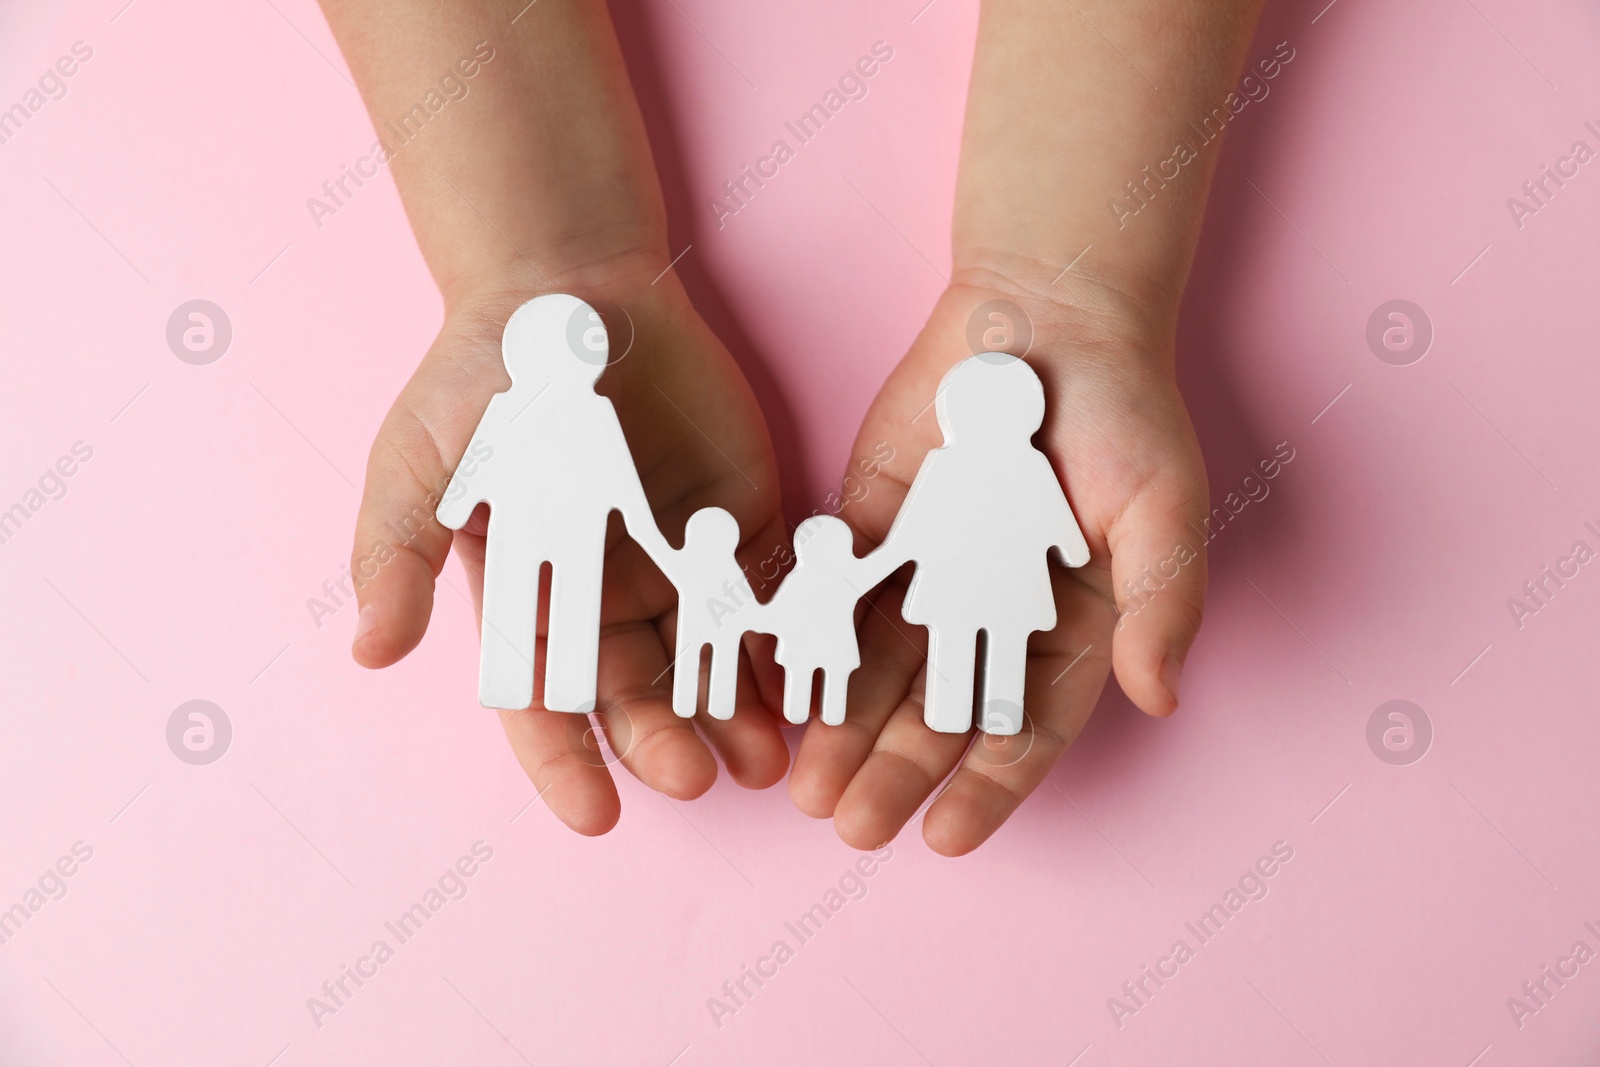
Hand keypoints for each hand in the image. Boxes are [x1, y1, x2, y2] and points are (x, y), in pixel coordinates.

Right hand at [349, 254, 790, 833]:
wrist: (569, 290)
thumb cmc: (479, 378)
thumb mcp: (418, 462)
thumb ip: (401, 554)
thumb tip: (372, 654)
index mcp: (532, 598)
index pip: (546, 704)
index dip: (567, 762)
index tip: (597, 814)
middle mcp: (609, 596)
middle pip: (640, 694)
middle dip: (666, 740)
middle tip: (697, 776)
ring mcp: (680, 563)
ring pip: (712, 662)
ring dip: (738, 713)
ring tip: (769, 756)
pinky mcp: (743, 523)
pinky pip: (769, 595)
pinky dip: (787, 639)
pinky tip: (809, 679)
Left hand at [790, 263, 1208, 854]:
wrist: (1047, 313)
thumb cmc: (1125, 414)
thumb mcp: (1163, 512)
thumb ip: (1159, 606)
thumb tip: (1160, 698)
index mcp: (1066, 627)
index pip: (1023, 729)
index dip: (987, 789)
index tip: (944, 838)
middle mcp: (988, 615)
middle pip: (937, 713)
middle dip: (896, 772)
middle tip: (850, 826)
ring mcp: (927, 573)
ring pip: (878, 668)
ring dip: (844, 728)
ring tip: (808, 786)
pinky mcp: (873, 528)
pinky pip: (838, 596)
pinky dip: (812, 644)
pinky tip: (784, 691)